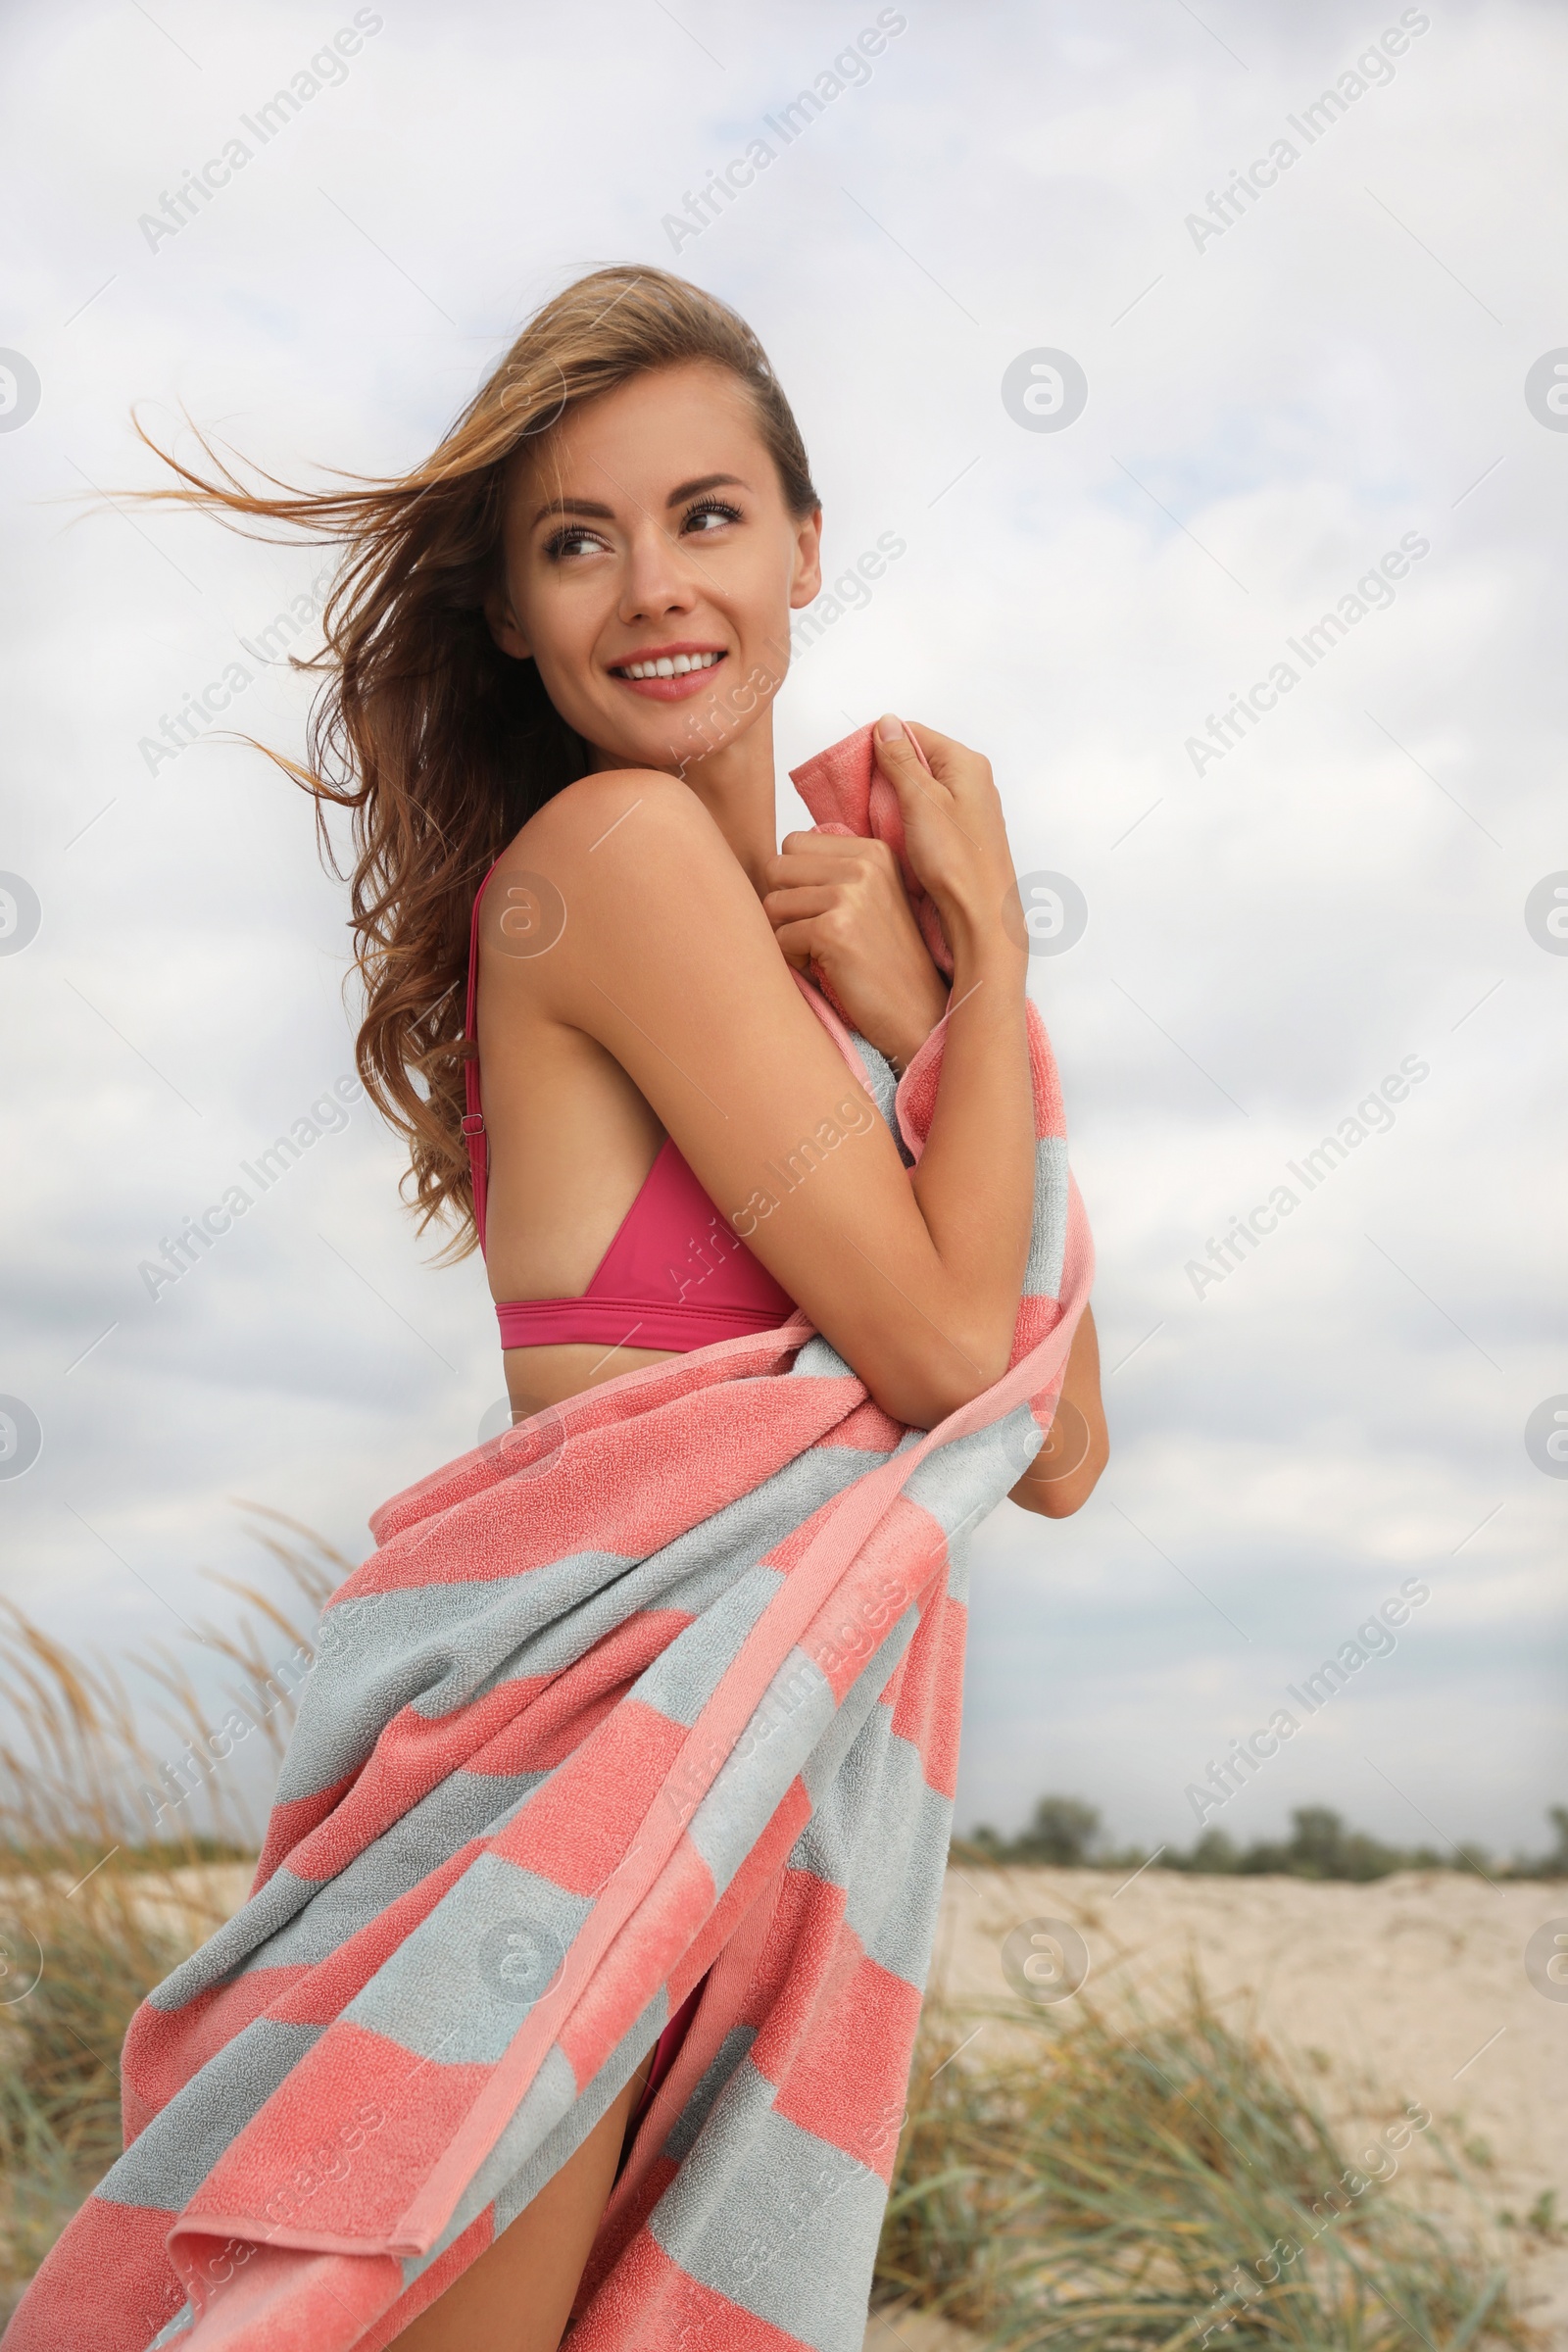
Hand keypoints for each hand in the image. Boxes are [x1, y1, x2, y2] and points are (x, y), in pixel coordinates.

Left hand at [761, 830, 949, 1070]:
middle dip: (782, 904)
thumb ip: (831, 870)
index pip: (793, 842)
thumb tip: (770, 862)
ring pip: (772, 903)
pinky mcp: (835, 930)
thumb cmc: (886, 961)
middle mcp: (864, 865)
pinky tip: (824, 969)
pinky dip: (793, 960)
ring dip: (785, 934)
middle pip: (776, 867)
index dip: (793, 880)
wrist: (918, 1011)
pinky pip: (780, 937)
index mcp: (873, 851)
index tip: (818, 909)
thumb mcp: (871, 898)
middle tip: (810, 933)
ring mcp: (851, 895)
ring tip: (818, 952)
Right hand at [871, 716, 1021, 968]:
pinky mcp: (962, 834)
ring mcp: (969, 808)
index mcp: (966, 763)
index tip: (855, 769)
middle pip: (917, 759)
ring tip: (876, 820)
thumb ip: (901, 759)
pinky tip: (894, 837)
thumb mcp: (920, 801)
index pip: (913, 732)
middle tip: (861, 798)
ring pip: (920, 788)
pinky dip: (907, 820)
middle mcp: (972, 780)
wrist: (981, 916)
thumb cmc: (955, 861)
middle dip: (886, 775)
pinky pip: (927, 813)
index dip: (880, 745)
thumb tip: (886, 723)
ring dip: (894, 800)